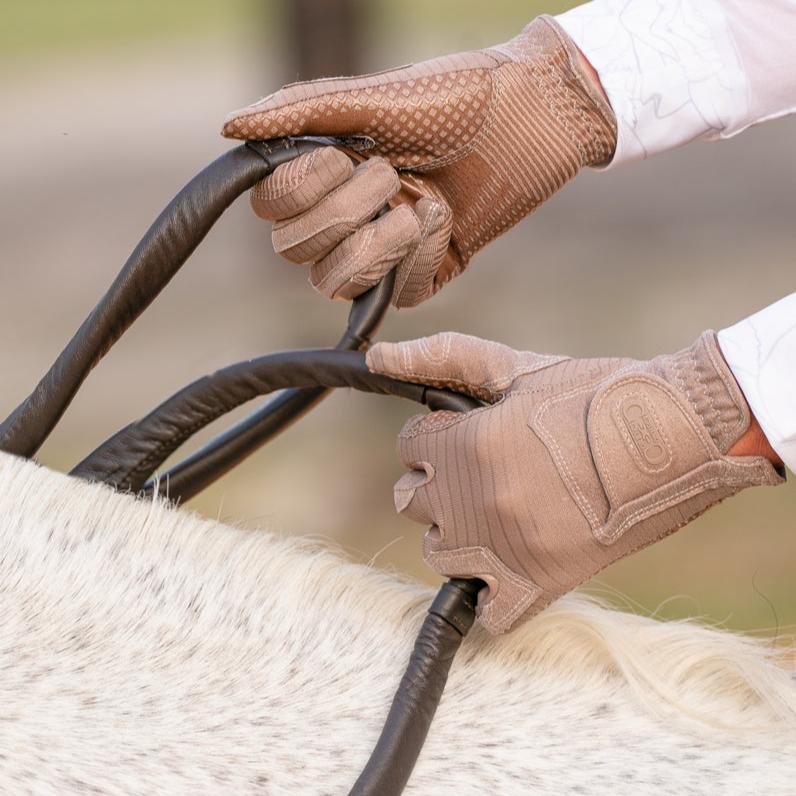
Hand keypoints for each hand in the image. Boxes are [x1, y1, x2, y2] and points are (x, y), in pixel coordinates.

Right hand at [223, 16, 615, 307]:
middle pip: (294, 252)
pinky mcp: (419, 276)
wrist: (530, 121)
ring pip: (333, 283)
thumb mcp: (372, 99)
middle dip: (342, 214)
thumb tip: (228, 128)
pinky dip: (418, 256)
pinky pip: (393, 295)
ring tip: (417, 202)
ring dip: (375, 244)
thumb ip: (300, 112)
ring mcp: (380, 250)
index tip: (341, 157)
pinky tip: (443, 219)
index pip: (271, 209)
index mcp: (324, 172)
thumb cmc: (454, 98)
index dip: (297, 194)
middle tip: (391, 174)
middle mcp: (344, 216)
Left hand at [366, 332, 783, 632]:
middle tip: (478, 470)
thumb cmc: (597, 393)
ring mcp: (506, 547)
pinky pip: (490, 614)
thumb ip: (443, 359)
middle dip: (438, 482)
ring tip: (496, 511)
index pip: (408, 446)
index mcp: (468, 445)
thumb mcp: (517, 368)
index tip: (462, 434)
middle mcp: (477, 500)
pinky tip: (508, 566)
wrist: (676, 434)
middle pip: (412, 501)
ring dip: (456, 533)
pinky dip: (490, 597)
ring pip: (438, 553)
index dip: (433, 437)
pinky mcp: (542, 583)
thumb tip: (378, 357)